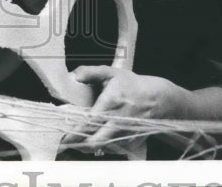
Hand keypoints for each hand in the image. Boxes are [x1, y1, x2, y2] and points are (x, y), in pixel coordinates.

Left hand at [61, 66, 190, 153]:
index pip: (89, 122)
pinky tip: (95, 139)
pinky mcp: (130, 142)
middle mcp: (118, 122)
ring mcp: (124, 134)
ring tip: (78, 140)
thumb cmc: (133, 85)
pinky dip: (102, 146)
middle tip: (66, 142)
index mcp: (111, 103)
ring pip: (102, 148)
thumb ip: (91, 72)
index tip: (63, 136)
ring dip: (88, 147)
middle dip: (78, 144)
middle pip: (95, 141)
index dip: (74, 132)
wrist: (159, 100)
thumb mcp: (112, 72)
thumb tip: (74, 75)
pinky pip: (111, 148)